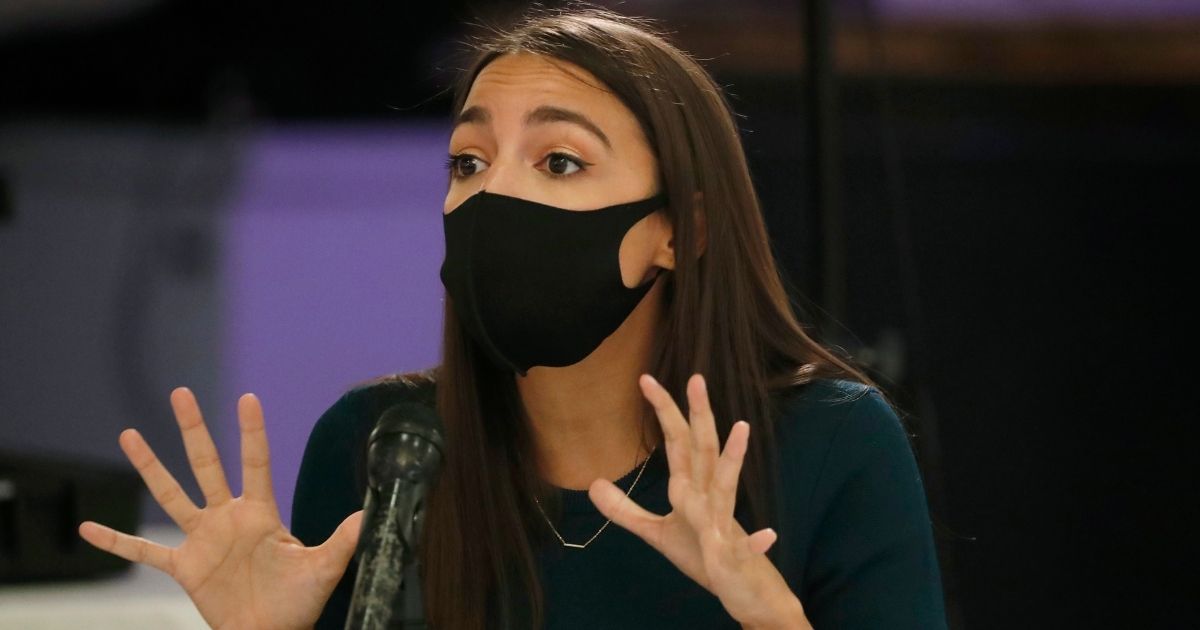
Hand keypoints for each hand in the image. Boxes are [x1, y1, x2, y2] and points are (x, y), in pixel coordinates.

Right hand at [78, 388, 362, 629]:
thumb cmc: (297, 604)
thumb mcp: (323, 568)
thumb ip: (343, 540)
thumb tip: (368, 513)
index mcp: (261, 513)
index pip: (255, 462)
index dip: (252, 432)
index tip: (248, 397)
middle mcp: (228, 517)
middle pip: (206, 464)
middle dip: (194, 429)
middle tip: (180, 393)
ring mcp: (202, 540)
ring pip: (171, 495)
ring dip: (150, 466)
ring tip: (129, 435)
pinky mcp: (184, 567)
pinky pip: (144, 552)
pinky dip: (116, 541)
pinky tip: (87, 528)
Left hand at [588, 374, 809, 628]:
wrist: (743, 588)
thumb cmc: (704, 553)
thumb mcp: (657, 531)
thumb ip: (625, 509)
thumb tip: (592, 484)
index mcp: (691, 487)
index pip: (676, 442)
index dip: (663, 411)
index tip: (646, 380)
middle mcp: (710, 496)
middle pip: (704, 450)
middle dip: (700, 415)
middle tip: (696, 378)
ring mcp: (726, 523)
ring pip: (728, 487)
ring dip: (735, 460)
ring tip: (742, 428)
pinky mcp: (736, 555)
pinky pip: (745, 548)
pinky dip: (756, 541)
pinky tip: (768, 535)